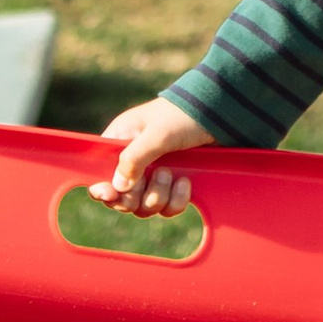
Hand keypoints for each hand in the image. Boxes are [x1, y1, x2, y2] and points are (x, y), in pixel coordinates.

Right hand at [89, 97, 213, 215]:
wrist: (221, 114)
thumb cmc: (184, 115)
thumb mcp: (156, 134)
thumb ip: (134, 159)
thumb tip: (117, 187)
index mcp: (122, 141)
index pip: (101, 172)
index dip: (103, 188)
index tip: (110, 195)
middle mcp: (135, 160)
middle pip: (122, 197)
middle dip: (136, 196)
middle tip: (155, 176)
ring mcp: (155, 174)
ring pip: (145, 205)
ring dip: (159, 195)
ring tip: (173, 174)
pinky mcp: (175, 183)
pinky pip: (167, 207)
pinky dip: (176, 201)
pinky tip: (186, 183)